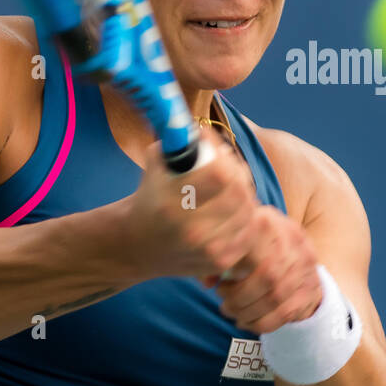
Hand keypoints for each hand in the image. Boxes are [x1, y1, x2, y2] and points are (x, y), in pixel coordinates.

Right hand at [107, 126, 259, 280]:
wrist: (136, 245)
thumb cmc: (150, 197)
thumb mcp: (156, 163)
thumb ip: (180, 139)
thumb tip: (206, 123)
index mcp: (171, 202)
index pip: (219, 173)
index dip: (224, 154)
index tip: (216, 151)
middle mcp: (189, 229)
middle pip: (239, 191)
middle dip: (238, 174)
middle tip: (231, 168)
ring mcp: (207, 249)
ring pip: (248, 211)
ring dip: (244, 195)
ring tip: (232, 189)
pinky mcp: (220, 261)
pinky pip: (249, 231)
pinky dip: (246, 217)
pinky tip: (234, 211)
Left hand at [201, 205, 322, 334]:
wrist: (299, 253)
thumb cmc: (257, 244)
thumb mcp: (240, 238)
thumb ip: (222, 255)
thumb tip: (207, 281)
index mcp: (271, 224)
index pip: (252, 249)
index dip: (233, 272)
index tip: (218, 286)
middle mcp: (294, 243)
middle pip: (267, 277)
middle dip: (240, 298)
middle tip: (224, 304)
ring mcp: (305, 268)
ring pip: (275, 298)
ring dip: (248, 312)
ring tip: (232, 313)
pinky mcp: (309, 291)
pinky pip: (283, 314)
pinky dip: (260, 323)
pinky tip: (245, 322)